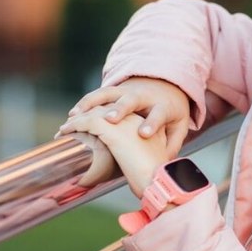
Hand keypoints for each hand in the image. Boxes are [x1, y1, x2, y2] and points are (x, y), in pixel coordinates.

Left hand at [59, 106, 169, 197]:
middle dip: (88, 114)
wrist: (158, 183)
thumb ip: (137, 156)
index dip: (102, 119)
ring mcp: (123, 122)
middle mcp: (134, 119)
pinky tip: (63, 132)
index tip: (89, 127)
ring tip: (64, 129)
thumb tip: (129, 165)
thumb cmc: (152, 180)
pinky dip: (73, 126)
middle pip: (106, 109)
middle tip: (73, 124)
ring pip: (95, 113)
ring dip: (77, 119)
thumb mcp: (145, 162)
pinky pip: (86, 121)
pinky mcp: (112, 130)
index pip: (120, 114)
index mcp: (144, 124)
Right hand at [61, 77, 190, 155]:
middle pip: (131, 101)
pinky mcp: (115, 91)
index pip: (158, 115)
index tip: (143, 134)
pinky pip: (97, 95)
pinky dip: (85, 104)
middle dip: (120, 109)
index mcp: (163, 106)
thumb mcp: (178, 127)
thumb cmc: (170, 113)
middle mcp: (144, 96)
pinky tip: (72, 116)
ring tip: (76, 117)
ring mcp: (128, 91)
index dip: (151, 124)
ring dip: (92, 104)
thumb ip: (172, 143)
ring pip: (109, 94)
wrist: (165, 86)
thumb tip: (164, 165)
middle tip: (110, 119)